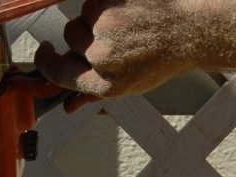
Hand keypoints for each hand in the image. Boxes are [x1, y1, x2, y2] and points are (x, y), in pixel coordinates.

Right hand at [34, 0, 208, 111]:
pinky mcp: (110, 3)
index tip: (45, 50)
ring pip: (82, 15)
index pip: (58, 73)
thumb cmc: (162, 59)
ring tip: (125, 23)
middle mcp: (103, 58)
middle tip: (111, 33)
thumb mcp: (130, 86)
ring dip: (96, 16)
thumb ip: (95, 95)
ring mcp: (106, 28)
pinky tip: (129, 11)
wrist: (190, 32)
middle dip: (83, 33)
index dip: (46, 60)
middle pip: (69, 37)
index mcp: (106, 84)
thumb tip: (69, 107)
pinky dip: (107, 3)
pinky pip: (94, 1)